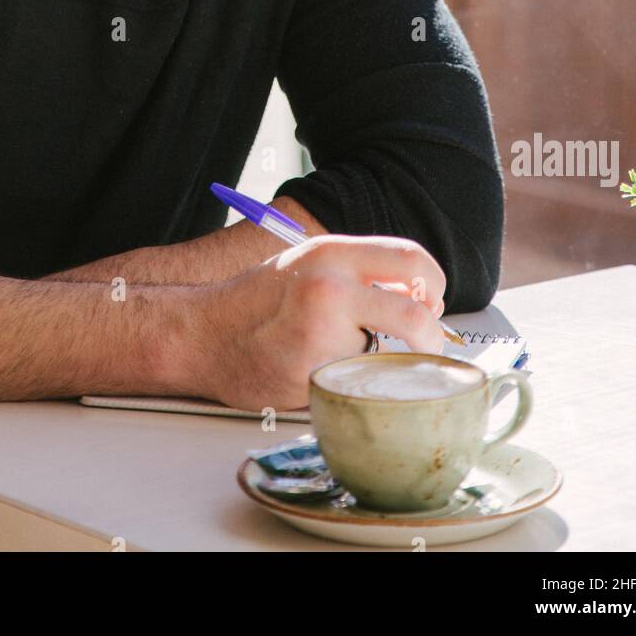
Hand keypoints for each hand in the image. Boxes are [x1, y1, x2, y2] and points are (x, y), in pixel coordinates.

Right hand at [190, 234, 447, 410]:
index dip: (433, 284)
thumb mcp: (309, 267)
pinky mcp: (315, 370)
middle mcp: (332, 284)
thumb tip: (418, 295)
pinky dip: (346, 383)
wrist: (201, 335)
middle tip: (426, 347)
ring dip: (377, 363)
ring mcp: (324, 329)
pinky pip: (356, 381)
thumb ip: (359, 274)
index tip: (430, 303)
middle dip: (431, 338)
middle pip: (418, 312)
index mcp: (333, 252)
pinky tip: (314, 372)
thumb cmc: (255, 304)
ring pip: (388, 354)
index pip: (412, 258)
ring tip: (338, 356)